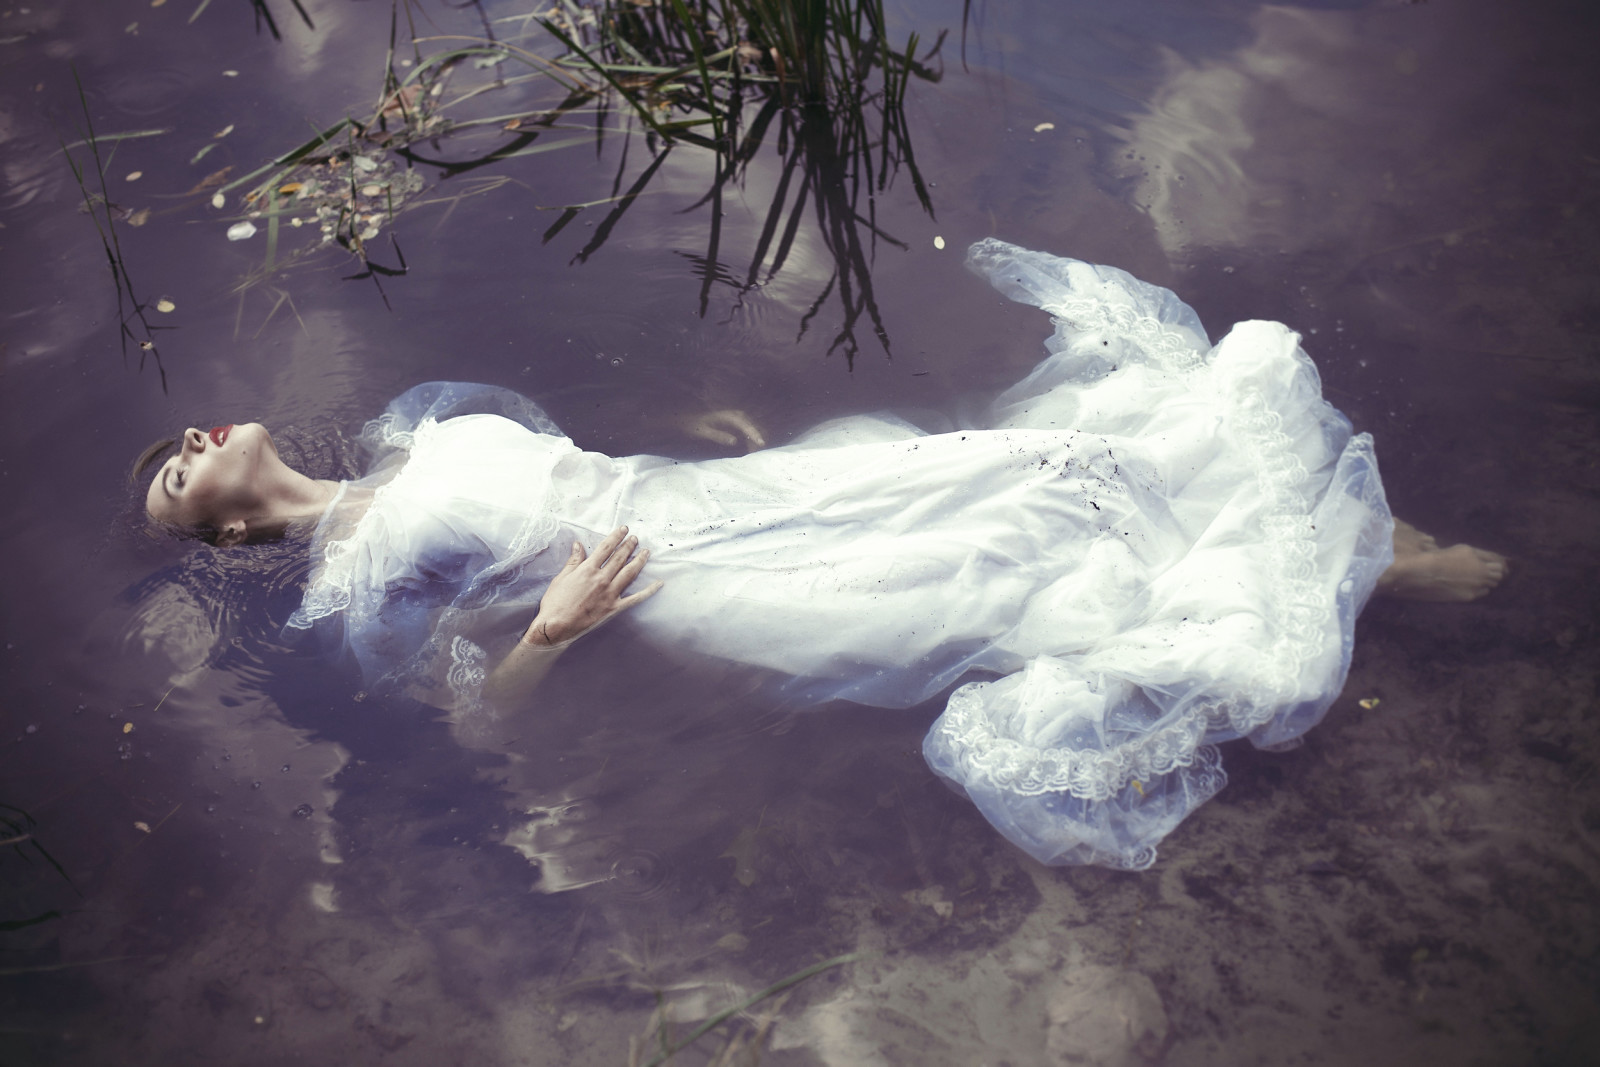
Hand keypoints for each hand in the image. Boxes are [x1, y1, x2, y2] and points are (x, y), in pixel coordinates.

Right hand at [523, 526, 662, 646]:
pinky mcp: (614, 608)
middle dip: (629, 546)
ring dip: (639, 561)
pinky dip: (649, 591)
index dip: (616, 537)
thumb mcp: (561, 577)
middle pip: (619, 558)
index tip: (624, 529)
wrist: (555, 627)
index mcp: (588, 570)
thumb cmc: (555, 602)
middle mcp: (601, 579)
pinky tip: (658, 584)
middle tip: (636, 538)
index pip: (606, 548)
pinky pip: (635, 599)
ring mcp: (610, 594)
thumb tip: (578, 544)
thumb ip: (573, 561)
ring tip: (646, 552)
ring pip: (629, 573)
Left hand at [683, 408, 765, 451]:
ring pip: (747, 424)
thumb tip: (735, 441)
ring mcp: (729, 418)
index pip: (744, 424)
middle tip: (762, 446)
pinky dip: (748, 434)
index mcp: (726, 416)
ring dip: (753, 433)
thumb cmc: (693, 426)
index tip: (761, 443)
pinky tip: (749, 444)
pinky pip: (742, 427)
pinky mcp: (728, 423)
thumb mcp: (703, 432)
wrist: (684, 421)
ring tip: (758, 446)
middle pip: (749, 422)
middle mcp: (730, 415)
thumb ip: (719, 436)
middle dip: (757, 433)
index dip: (754, 433)